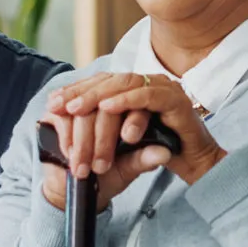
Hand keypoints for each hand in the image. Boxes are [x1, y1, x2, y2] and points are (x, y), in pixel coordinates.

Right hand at [38, 108, 168, 211]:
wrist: (75, 186)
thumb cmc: (107, 175)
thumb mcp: (128, 169)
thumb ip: (143, 159)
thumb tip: (164, 153)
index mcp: (131, 106)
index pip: (137, 102)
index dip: (134, 118)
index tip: (130, 138)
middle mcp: (107, 98)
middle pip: (107, 105)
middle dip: (102, 138)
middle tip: (99, 167)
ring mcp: (81, 100)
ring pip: (84, 110)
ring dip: (83, 142)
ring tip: (82, 168)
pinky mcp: (58, 108)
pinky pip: (63, 114)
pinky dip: (67, 135)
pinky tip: (69, 153)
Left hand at [54, 72, 228, 184]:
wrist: (195, 165)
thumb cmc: (158, 151)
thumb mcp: (120, 143)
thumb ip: (99, 131)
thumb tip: (62, 122)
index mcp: (134, 89)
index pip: (100, 83)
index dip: (75, 91)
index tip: (52, 104)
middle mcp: (147, 82)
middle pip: (108, 80)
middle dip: (80, 94)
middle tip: (59, 106)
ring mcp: (163, 87)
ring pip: (124, 84)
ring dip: (97, 96)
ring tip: (76, 108)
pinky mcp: (176, 99)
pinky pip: (147, 95)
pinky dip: (126, 100)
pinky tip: (107, 108)